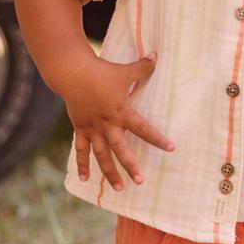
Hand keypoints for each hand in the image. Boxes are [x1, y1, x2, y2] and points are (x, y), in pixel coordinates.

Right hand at [61, 53, 174, 190]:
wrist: (73, 73)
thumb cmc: (102, 72)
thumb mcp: (125, 71)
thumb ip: (142, 67)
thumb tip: (156, 55)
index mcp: (122, 112)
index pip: (143, 128)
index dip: (157, 139)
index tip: (170, 148)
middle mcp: (108, 124)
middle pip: (120, 149)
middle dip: (130, 165)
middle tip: (140, 181)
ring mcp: (93, 128)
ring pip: (101, 155)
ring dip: (109, 172)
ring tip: (118, 188)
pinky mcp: (80, 129)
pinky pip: (81, 150)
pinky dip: (82, 164)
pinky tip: (86, 179)